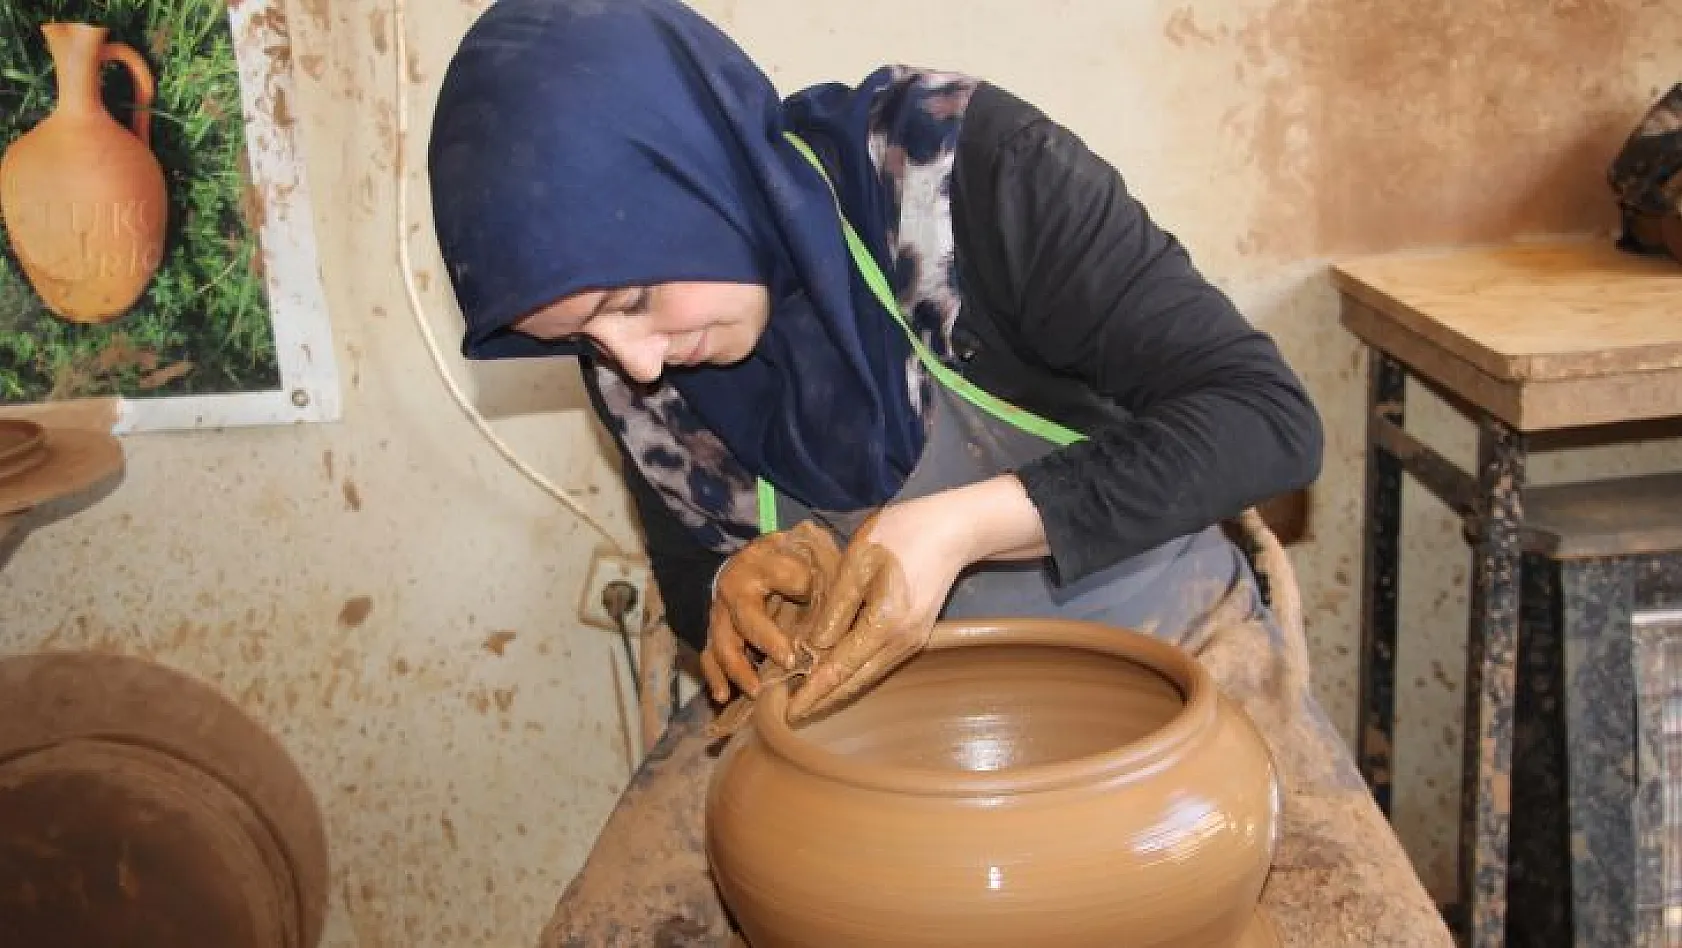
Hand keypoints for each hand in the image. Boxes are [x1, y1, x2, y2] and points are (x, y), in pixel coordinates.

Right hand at [702, 521, 841, 702]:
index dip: (801, 584)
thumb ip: (824, 564)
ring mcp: (721, 614)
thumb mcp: (805, 548)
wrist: (746, 561)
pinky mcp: (715, 633)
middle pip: (746, 615)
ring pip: (723, 642)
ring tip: (756, 690)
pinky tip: (724, 696)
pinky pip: (709, 657)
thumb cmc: (785, 557)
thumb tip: (850, 589)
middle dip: (767, 639)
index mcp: (761, 561)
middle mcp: (735, 588)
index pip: (782, 572)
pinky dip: (715, 677)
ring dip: (739, 668)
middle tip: (790, 661)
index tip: (815, 595)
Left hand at [787, 475, 1051, 722]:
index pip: (840, 668)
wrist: (953, 530)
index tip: (788, 712)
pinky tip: (838, 677)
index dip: (813, 691)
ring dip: (839, 691)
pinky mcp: (916, 635)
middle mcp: (901, 642)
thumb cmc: (901, 535)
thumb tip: (813, 648)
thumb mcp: (858, 562)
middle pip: (856, 681)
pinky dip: (855, 675)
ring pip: (869, 676)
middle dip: (823, 700)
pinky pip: (880, 664)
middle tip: (791, 716)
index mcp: (884, 623)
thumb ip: (835, 607)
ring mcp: (913, 641)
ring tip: (808, 702)